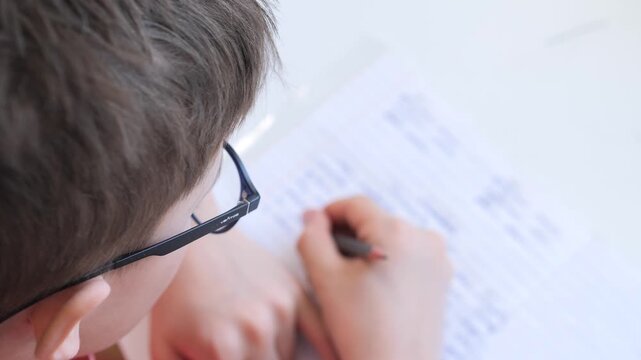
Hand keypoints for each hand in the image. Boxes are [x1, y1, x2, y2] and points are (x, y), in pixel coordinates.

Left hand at [150, 194, 334, 359]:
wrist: (192, 240)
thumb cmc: (175, 295)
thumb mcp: (165, 345)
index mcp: (223, 350)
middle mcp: (258, 332)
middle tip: (240, 351)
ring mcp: (281, 310)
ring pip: (288, 358)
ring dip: (273, 357)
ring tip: (252, 345)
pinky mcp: (294, 293)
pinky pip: (320, 331)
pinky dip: (326, 349)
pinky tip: (335, 359)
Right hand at [297, 196, 452, 359]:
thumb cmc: (364, 332)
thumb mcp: (325, 279)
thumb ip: (312, 238)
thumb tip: (313, 217)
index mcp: (398, 233)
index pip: (356, 205)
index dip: (329, 214)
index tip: (313, 231)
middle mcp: (425, 239)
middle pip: (374, 221)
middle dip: (348, 236)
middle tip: (328, 263)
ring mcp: (438, 259)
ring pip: (391, 239)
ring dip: (367, 250)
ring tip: (351, 282)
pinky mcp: (441, 278)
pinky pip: (408, 256)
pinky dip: (387, 263)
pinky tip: (371, 291)